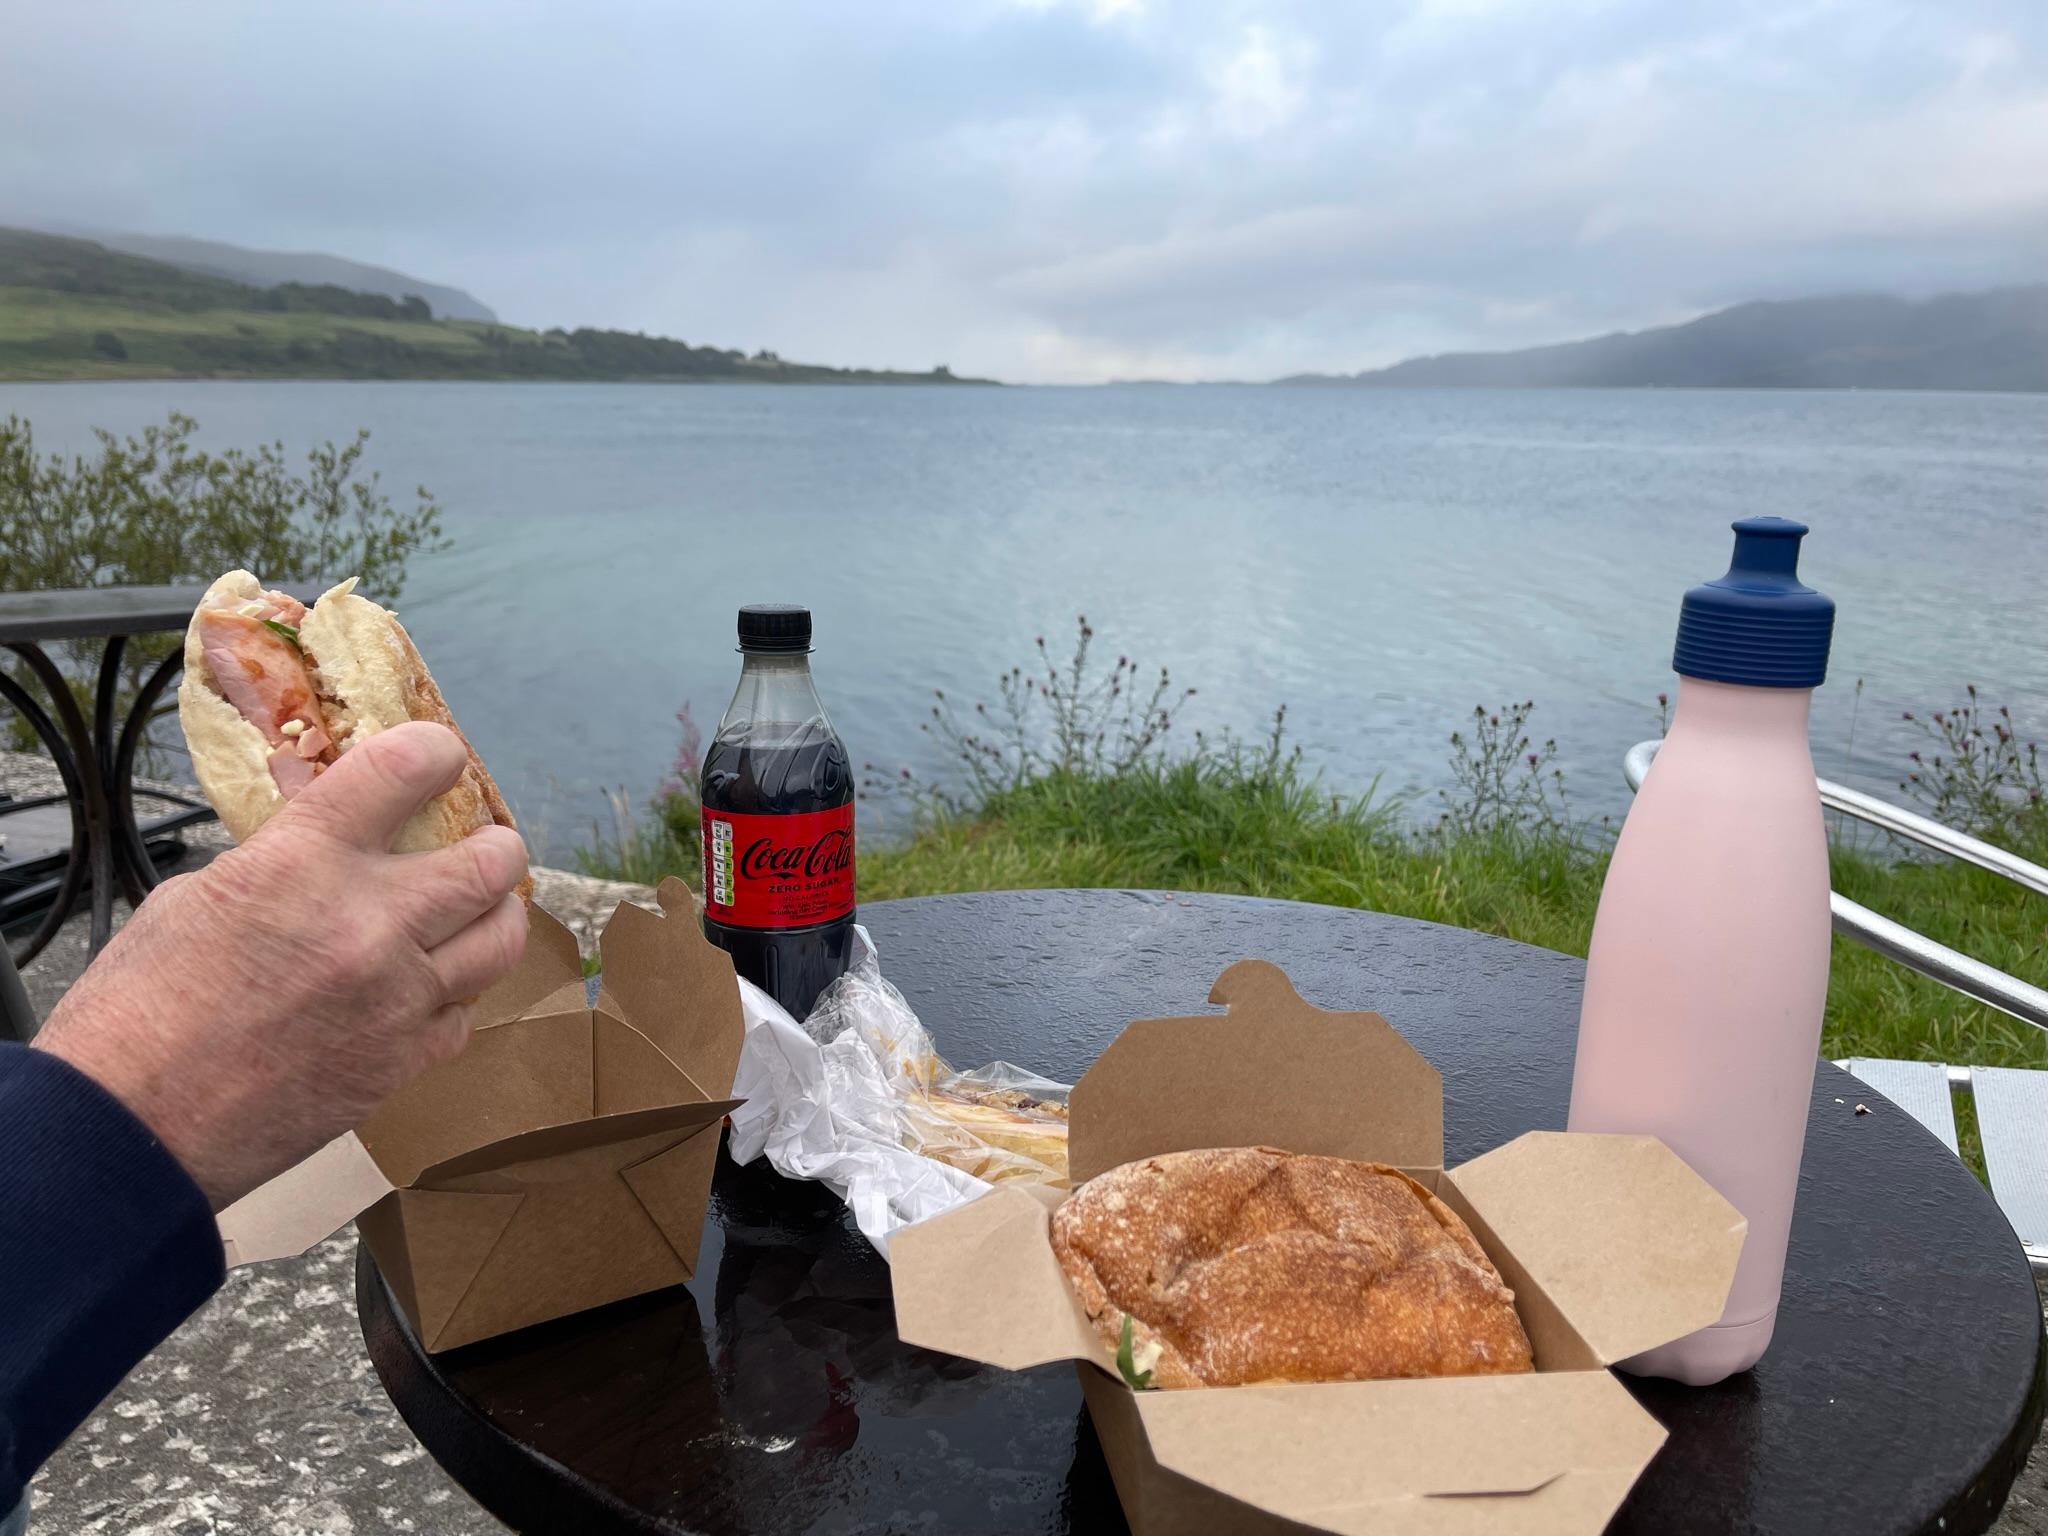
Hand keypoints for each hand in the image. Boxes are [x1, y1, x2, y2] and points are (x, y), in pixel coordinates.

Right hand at [34, 721, 529, 1209]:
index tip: (438, 760)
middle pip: (491, 862)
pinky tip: (430, 990)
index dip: (434, 753)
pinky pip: (467, 1014)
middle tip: (480, 847)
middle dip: (493, 846)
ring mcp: (397, 996)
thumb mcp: (198, 898)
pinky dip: (456, 996)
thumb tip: (325, 847)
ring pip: (503, 939)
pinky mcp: (403, 1062)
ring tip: (474, 913)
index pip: (406, 768)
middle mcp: (369, 922)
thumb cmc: (138, 1013)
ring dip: (494, 917)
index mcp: (304, 862)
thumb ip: (281, 863)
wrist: (131, 1129)